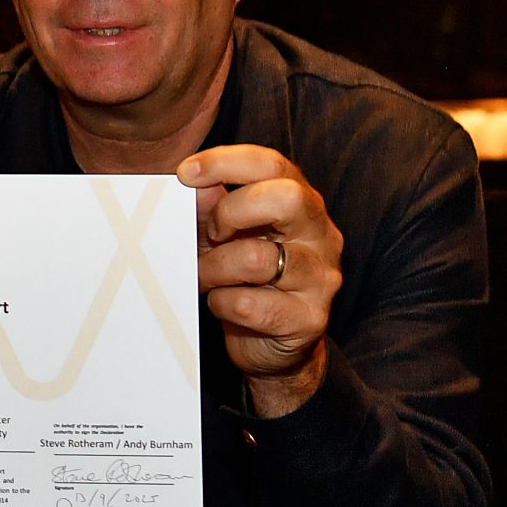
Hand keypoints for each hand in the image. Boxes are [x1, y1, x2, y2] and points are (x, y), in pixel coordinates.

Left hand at [179, 144, 344, 416]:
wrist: (270, 344)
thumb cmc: (245, 279)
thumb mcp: (224, 237)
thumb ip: (211, 209)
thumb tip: (199, 187)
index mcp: (302, 204)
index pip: (272, 164)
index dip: (225, 162)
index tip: (184, 173)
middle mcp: (321, 235)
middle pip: (285, 198)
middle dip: (230, 212)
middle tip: (212, 234)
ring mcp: (321, 278)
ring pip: (256, 258)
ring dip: (213, 268)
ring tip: (205, 277)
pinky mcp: (309, 319)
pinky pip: (247, 304)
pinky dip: (221, 303)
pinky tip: (223, 304)